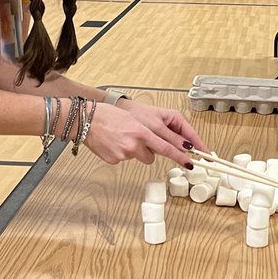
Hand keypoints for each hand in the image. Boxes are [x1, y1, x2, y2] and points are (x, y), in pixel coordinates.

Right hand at [82, 100, 200, 166]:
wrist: (86, 120)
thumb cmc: (108, 116)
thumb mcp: (133, 120)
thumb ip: (148, 132)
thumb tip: (159, 145)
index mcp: (142, 131)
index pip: (167, 146)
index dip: (180, 155)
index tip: (191, 161)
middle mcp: (135, 144)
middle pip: (156, 155)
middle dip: (170, 157)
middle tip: (184, 163)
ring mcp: (125, 154)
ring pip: (141, 157)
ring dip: (138, 151)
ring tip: (124, 138)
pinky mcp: (115, 160)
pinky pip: (126, 158)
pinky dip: (123, 152)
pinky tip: (114, 143)